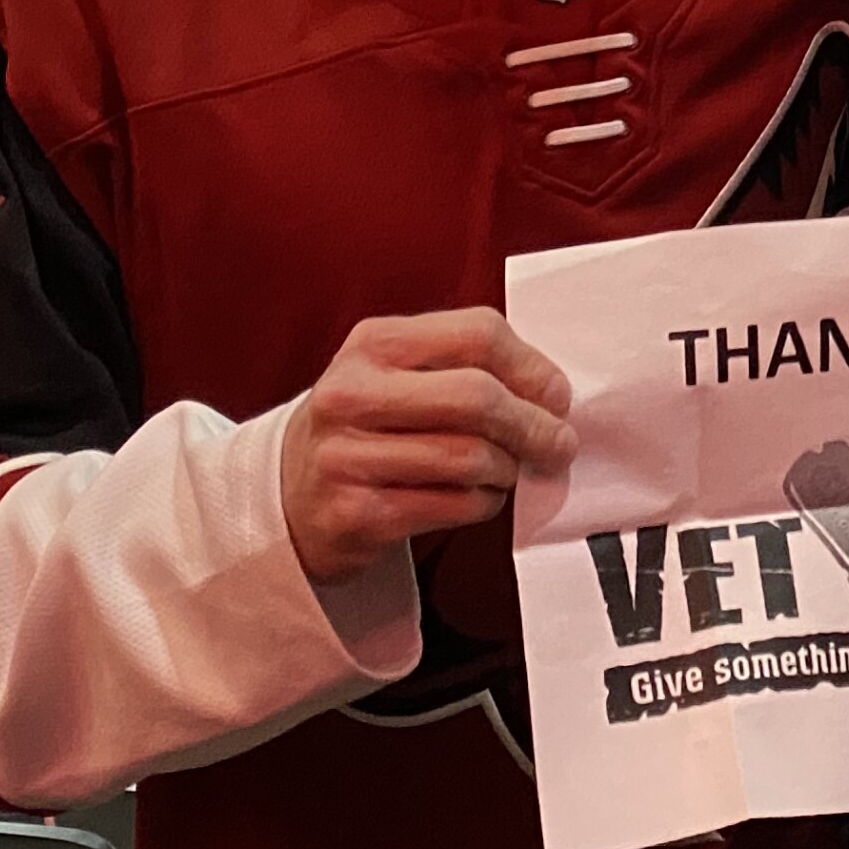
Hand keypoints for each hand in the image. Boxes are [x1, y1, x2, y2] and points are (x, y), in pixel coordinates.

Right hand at [280, 309, 574, 586]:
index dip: (532, 367)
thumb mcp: (396, 374)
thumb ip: (465, 366)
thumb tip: (551, 394)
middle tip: (558, 444)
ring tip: (509, 470)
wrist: (290, 496)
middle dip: (534, 425)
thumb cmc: (366, 428)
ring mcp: (347, 457)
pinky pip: (454, 505)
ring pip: (471, 457)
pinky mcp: (356, 514)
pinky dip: (484, 503)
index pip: (477, 334)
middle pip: (477, 397)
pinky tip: (478, 496)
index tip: (556, 395)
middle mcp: (351, 395)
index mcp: (372, 344)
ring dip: (509, 469)